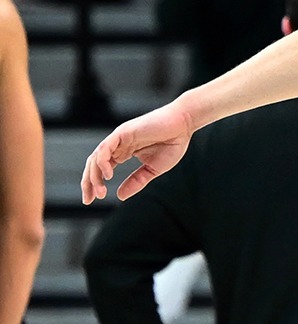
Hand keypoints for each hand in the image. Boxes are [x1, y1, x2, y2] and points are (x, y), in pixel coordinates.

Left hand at [82, 99, 197, 202]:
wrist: (184, 124)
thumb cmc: (172, 142)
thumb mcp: (153, 169)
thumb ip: (136, 181)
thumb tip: (120, 196)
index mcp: (123, 152)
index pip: (101, 168)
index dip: (94, 184)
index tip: (92, 199)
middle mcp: (117, 145)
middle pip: (93, 164)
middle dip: (88, 183)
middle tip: (89, 199)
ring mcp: (118, 138)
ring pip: (96, 157)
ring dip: (94, 176)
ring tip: (100, 191)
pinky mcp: (122, 132)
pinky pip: (105, 148)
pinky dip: (103, 162)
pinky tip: (108, 175)